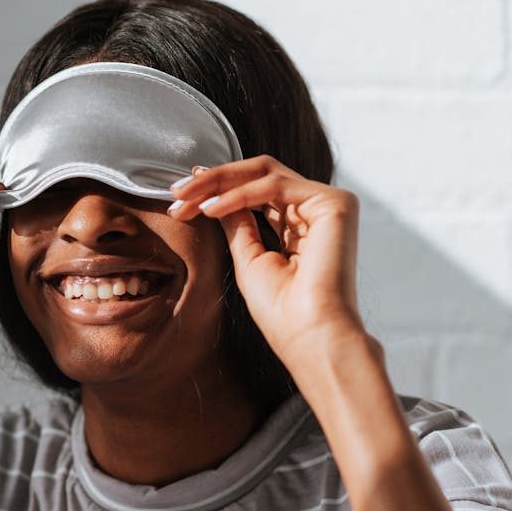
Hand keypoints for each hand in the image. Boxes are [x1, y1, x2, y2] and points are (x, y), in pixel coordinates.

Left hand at [168, 156, 365, 376]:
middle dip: (214, 181)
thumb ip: (238, 223)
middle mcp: (316, 212)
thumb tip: (215, 195)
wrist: (311, 338)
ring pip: (265, 173)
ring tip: (185, 199)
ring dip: (219, 183)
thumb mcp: (249, 259)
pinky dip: (238, 195)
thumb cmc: (284, 313)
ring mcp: (328, 205)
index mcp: (301, 227)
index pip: (257, 193)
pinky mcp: (335, 204)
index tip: (181, 194)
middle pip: (260, 175)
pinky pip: (275, 185)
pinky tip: (211, 208)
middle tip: (176, 192)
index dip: (219, 188)